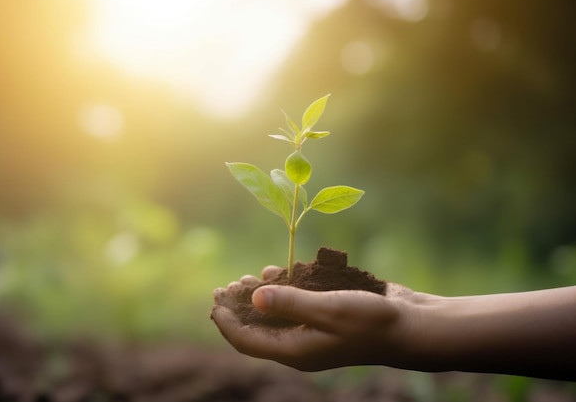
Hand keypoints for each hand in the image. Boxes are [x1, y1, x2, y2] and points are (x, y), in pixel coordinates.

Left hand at [212, 266, 418, 371]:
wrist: (409, 325)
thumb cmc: (370, 321)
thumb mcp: (328, 310)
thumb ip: (290, 304)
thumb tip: (253, 298)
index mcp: (295, 351)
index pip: (248, 341)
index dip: (227, 321)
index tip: (214, 299)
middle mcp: (300, 343)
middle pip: (257, 328)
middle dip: (239, 307)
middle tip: (225, 286)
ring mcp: (312, 330)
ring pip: (275, 315)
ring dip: (260, 296)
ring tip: (246, 277)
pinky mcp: (324, 316)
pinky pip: (295, 304)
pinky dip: (283, 289)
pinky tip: (277, 272)